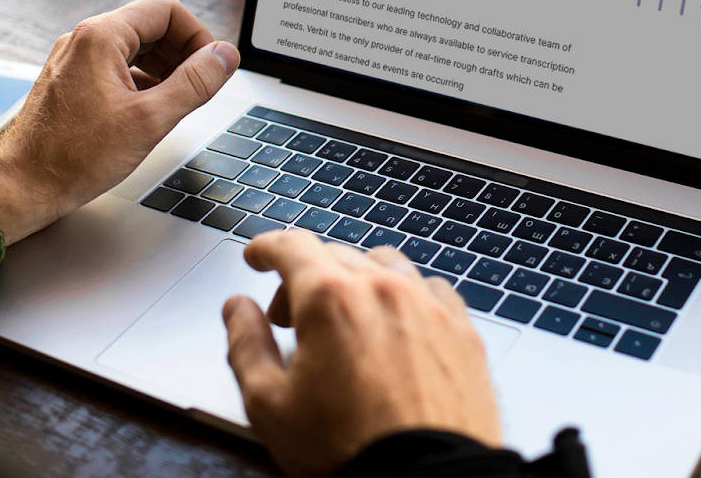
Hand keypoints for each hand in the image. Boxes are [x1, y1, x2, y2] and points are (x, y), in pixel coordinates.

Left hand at [0, 0, 238, 241]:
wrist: (21, 187)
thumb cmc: (72, 158)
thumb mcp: (150, 120)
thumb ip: (194, 84)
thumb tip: (224, 57)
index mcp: (100, 37)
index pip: (167, 10)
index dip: (198, 36)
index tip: (213, 65)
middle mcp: (83, 40)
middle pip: (150, 26)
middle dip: (183, 52)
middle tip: (202, 85)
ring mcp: (73, 61)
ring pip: (133, 48)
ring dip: (164, 68)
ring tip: (179, 101)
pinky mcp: (69, 82)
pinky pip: (115, 67)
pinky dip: (141, 82)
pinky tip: (150, 111)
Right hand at [223, 231, 501, 477]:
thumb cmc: (349, 452)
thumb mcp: (269, 406)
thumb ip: (246, 345)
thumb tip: (237, 309)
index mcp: (331, 299)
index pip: (292, 246)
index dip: (267, 248)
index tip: (258, 256)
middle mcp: (383, 289)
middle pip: (336, 256)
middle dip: (306, 279)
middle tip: (291, 317)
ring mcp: (429, 305)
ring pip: (386, 266)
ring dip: (358, 281)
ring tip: (345, 322)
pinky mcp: (463, 329)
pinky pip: (431, 291)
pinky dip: (406, 298)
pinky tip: (397, 328)